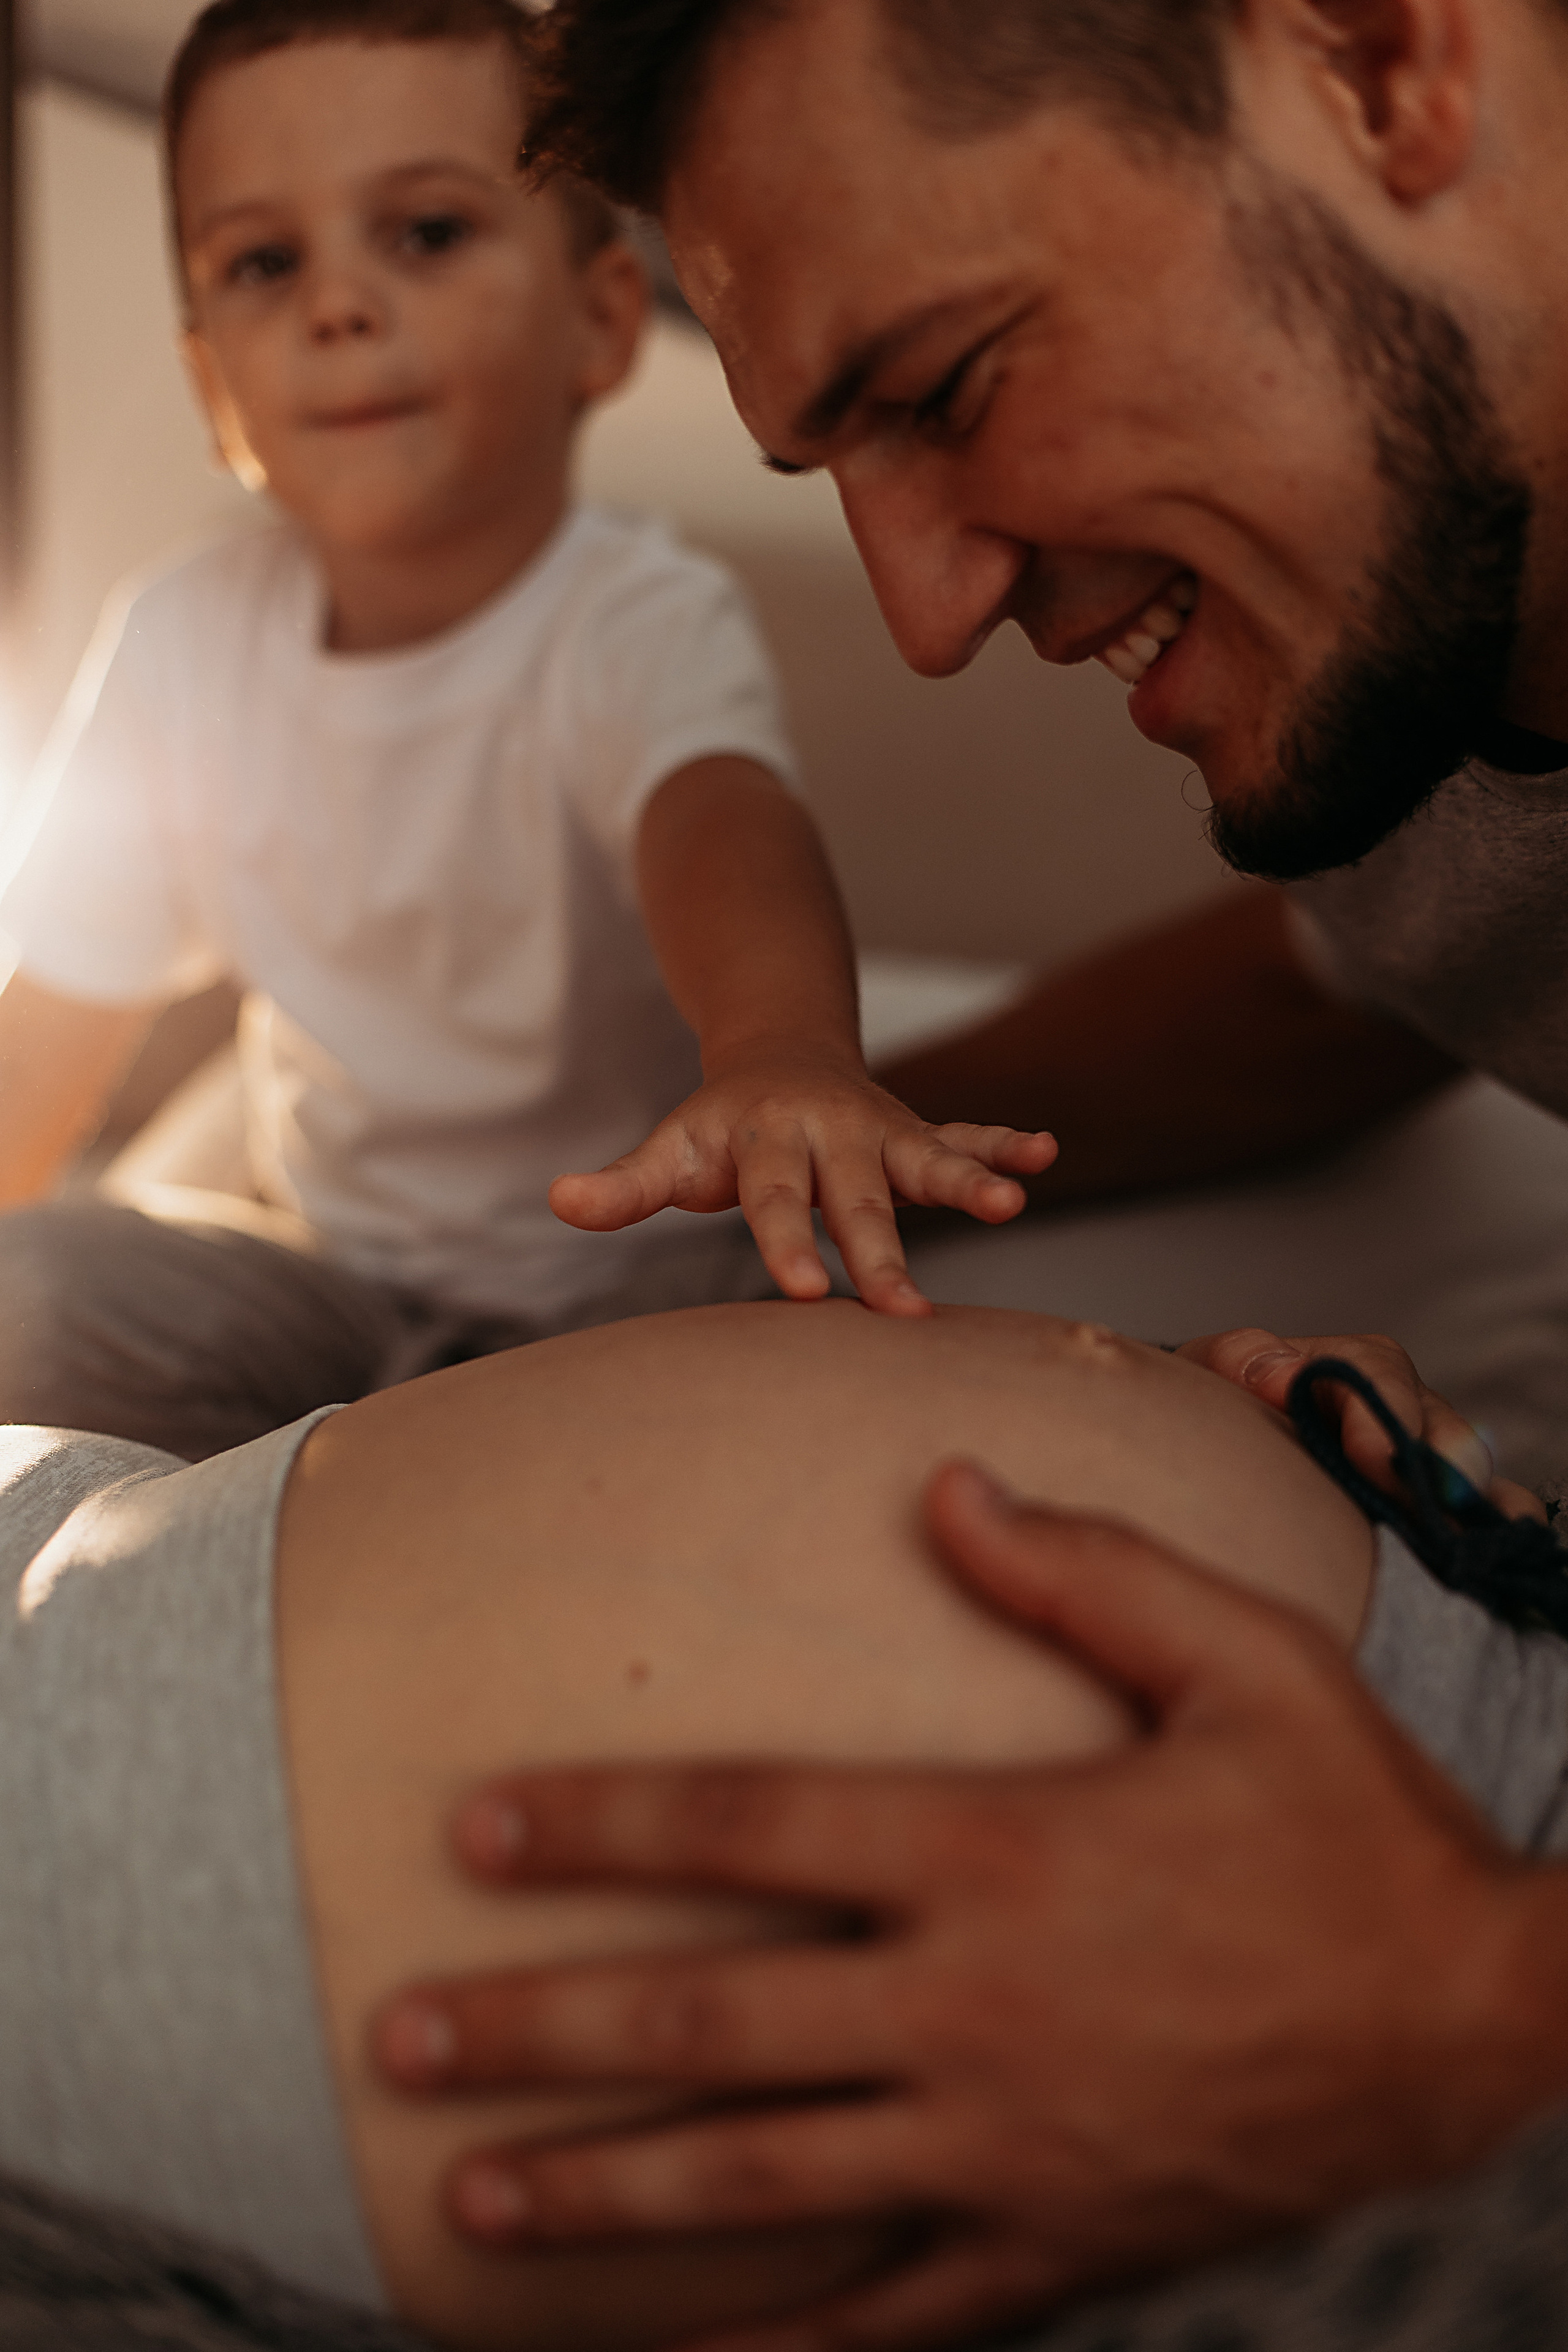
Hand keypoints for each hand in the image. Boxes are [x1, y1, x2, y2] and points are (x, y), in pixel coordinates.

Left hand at [375, 1466, 1567, 2350]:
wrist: (1478, 2023)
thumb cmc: (1355, 1826)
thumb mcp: (1249, 1659)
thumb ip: (1089, 1568)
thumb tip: (947, 1486)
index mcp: (1001, 1852)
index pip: (754, 1825)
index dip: (603, 1822)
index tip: (476, 1827)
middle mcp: (976, 2007)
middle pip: (714, 2021)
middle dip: (541, 2025)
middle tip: (399, 2033)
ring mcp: (1007, 2147)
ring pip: (763, 2179)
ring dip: (603, 2188)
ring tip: (469, 2196)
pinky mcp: (1056, 2246)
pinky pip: (887, 2317)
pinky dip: (773, 2348)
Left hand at [548, 1044, 1055, 1315]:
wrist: (778, 1052)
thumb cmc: (719, 1129)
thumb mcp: (670, 1151)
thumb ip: (624, 1185)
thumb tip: (557, 1200)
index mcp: (766, 1141)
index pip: (774, 1202)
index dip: (787, 1246)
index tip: (804, 1294)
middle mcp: (829, 1133)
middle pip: (856, 1200)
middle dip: (881, 1253)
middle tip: (904, 1311)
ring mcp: (880, 1131)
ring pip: (928, 1158)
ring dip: (971, 1178)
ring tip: (1013, 1202)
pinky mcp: (916, 1135)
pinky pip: (965, 1137)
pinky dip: (1005, 1145)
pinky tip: (1045, 1153)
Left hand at [1179, 1327, 1544, 1520]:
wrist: (1225, 1439)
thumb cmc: (1227, 1397)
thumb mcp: (1218, 1367)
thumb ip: (1243, 1360)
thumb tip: (1284, 1376)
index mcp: (1362, 1366)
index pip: (1386, 1386)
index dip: (1381, 1425)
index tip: (1369, 1465)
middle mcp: (1412, 1410)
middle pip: (1448, 1438)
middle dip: (1441, 1476)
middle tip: (1423, 1517)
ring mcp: (1433, 1462)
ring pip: (1477, 1482)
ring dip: (1475, 1516)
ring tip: (1461, 1551)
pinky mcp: (1442, 1511)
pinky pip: (1490, 1520)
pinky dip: (1492, 1541)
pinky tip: (1478, 1572)